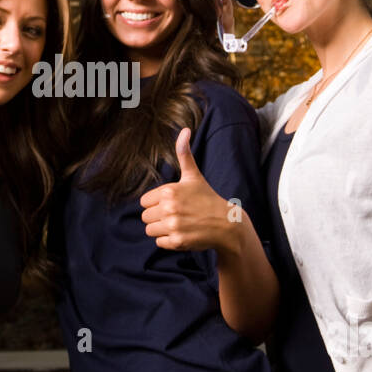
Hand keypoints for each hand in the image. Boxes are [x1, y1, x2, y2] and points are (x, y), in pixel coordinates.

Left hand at [139, 127, 231, 251]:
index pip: (144, 202)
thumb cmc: (206, 198)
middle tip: (177, 215)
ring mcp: (174, 225)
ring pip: (150, 231)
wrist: (226, 224)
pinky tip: (183, 234)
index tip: (173, 203)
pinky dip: (169, 241)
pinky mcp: (178, 241)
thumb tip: (185, 129)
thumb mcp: (193, 175)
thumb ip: (184, 154)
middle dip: (158, 218)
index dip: (157, 203)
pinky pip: (159, 243)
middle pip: (145, 217)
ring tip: (179, 224)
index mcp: (169, 191)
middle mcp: (170, 208)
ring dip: (162, 230)